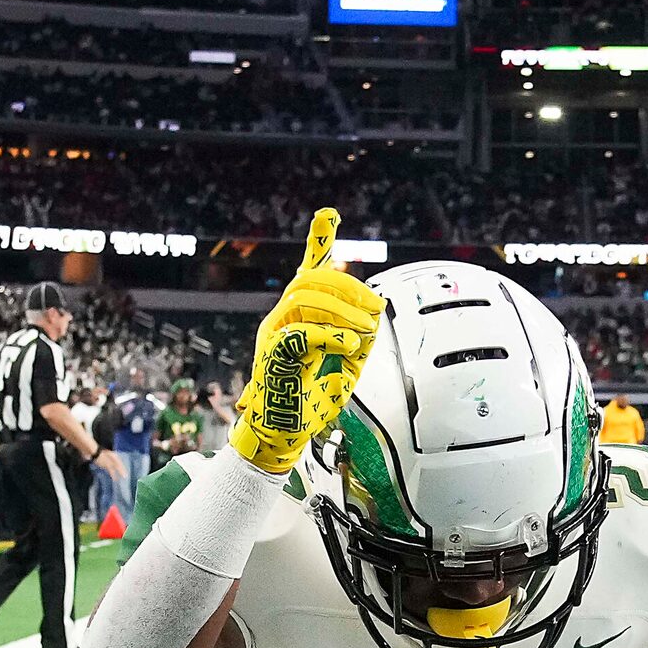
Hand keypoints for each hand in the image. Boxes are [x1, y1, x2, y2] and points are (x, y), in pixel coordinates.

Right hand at [232, 209, 382, 477]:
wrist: (284, 433)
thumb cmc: (312, 398)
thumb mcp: (347, 361)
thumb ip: (359, 332)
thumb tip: (374, 310)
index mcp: (298, 314)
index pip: (307, 269)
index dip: (318, 240)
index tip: (330, 214)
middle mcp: (281, 316)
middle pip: (312, 278)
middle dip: (349, 286)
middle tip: (375, 307)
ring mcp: (273, 332)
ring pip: (306, 297)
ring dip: (344, 310)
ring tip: (366, 330)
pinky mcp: (272, 354)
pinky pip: (302, 332)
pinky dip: (332, 335)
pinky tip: (351, 345)